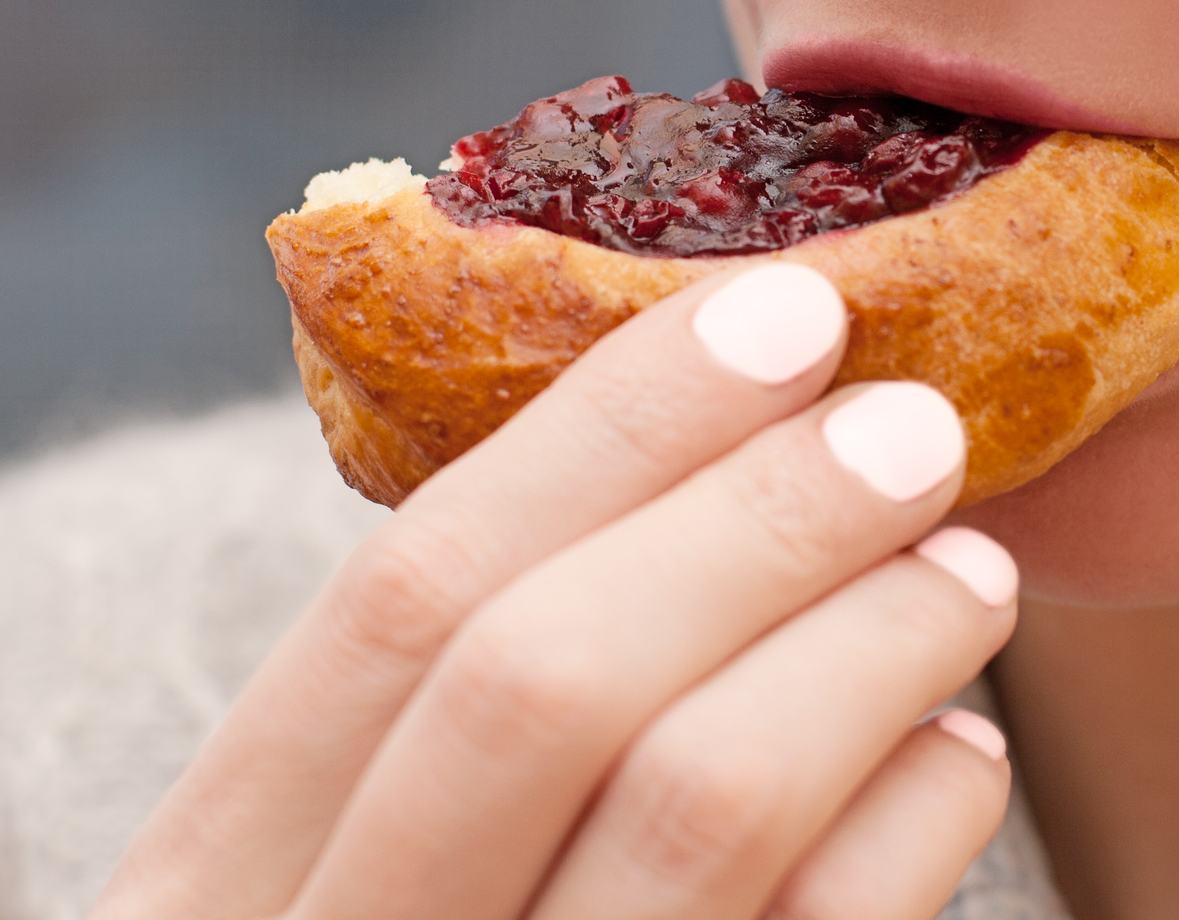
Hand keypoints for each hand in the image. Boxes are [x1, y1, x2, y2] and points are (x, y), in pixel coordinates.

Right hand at [92, 263, 1019, 919]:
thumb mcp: (347, 864)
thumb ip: (456, 714)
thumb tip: (709, 460)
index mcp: (210, 886)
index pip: (406, 599)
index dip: (608, 435)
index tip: (776, 316)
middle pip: (545, 684)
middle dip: (751, 521)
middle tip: (910, 421)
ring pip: (699, 812)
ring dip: (862, 648)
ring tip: (967, 566)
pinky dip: (909, 833)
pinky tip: (956, 756)